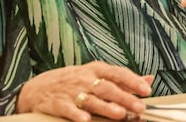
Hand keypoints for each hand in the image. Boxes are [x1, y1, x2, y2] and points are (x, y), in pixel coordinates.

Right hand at [17, 61, 152, 121]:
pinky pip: (68, 109)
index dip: (133, 81)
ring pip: (91, 99)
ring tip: (119, 114)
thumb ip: (123, 79)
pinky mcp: (57, 103)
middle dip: (124, 97)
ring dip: (106, 107)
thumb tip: (149, 79)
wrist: (36, 88)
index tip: (147, 90)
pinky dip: (76, 114)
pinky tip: (85, 120)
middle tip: (139, 106)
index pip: (118, 73)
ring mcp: (71, 91)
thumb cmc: (73, 81)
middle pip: (107, 87)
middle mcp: (84, 78)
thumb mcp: (97, 75)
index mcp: (96, 69)